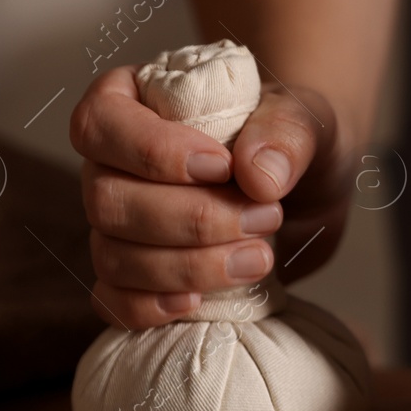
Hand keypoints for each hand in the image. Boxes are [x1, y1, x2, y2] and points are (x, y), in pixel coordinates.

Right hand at [71, 66, 346, 329]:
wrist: (309, 188)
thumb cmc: (289, 139)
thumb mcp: (304, 119)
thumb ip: (285, 134)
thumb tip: (257, 175)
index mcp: (131, 102)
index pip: (102, 125)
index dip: (154, 152)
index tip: (223, 168)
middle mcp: (111, 165)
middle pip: (108, 201)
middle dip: (191, 220)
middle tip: (265, 218)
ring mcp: (117, 225)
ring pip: (113, 256)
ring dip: (187, 267)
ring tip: (259, 259)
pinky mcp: (137, 275)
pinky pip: (114, 301)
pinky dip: (149, 307)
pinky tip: (197, 303)